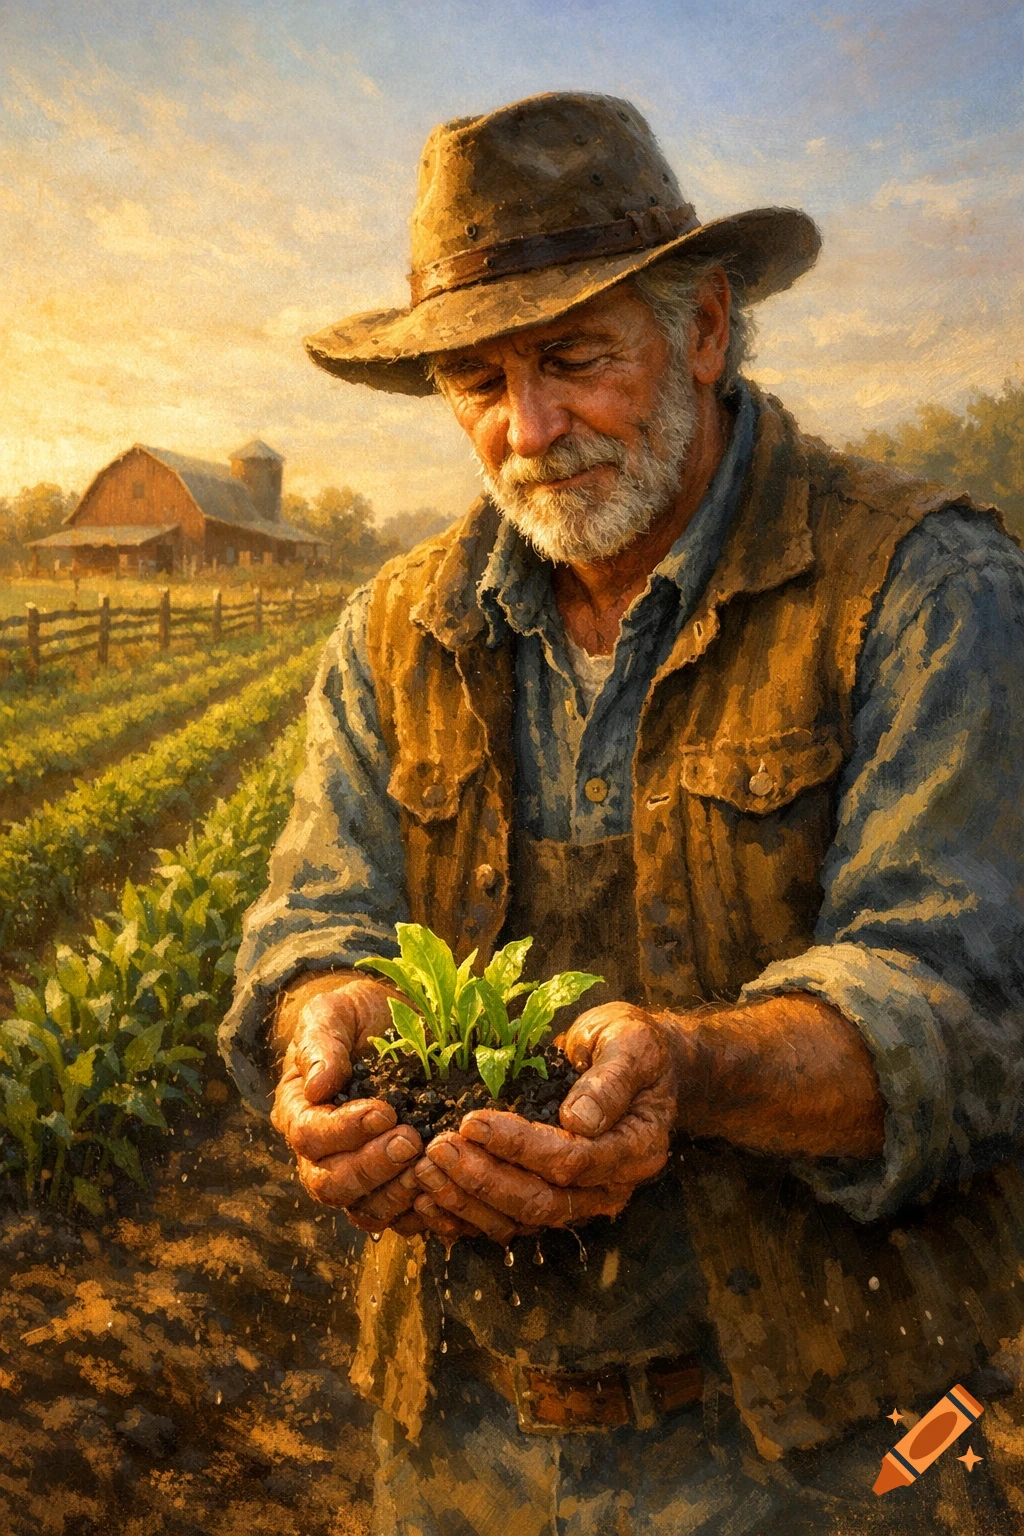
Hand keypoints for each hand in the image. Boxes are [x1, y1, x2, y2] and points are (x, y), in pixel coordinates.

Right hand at [271, 977, 426, 1234]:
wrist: (394, 1024)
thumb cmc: (358, 1016)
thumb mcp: (334, 1012)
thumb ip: (320, 1044)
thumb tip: (318, 1086)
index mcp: (298, 1111)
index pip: (309, 1137)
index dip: (344, 1131)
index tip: (385, 1111)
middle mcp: (320, 1154)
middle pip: (331, 1184)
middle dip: (371, 1167)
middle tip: (411, 1141)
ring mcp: (356, 1174)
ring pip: (364, 1209)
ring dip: (397, 1194)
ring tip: (429, 1167)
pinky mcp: (391, 1185)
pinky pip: (398, 1218)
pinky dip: (421, 1214)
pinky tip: (446, 1194)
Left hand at [411, 1003, 678, 1244]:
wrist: (639, 1061)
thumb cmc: (633, 1045)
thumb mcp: (632, 1044)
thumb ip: (610, 1080)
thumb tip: (578, 1120)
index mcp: (636, 1149)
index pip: (573, 1161)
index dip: (520, 1146)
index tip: (473, 1121)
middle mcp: (610, 1186)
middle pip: (542, 1201)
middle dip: (484, 1179)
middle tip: (437, 1150)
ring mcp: (580, 1199)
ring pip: (520, 1219)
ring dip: (468, 1201)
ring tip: (424, 1172)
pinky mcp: (553, 1197)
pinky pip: (508, 1221)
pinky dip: (466, 1216)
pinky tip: (429, 1200)